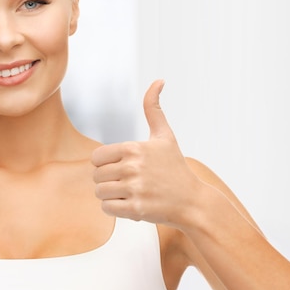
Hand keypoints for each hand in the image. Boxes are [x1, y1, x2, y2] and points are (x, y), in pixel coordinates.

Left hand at [92, 80, 201, 226]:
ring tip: (130, 193)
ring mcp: (134, 189)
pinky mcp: (136, 209)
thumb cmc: (175, 167)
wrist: (194, 202)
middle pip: (96, 175)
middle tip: (127, 183)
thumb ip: (154, 109)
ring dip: (111, 195)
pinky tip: (131, 204)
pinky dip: (114, 208)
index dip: (106, 164)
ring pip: (99, 192)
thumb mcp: (165, 136)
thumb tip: (158, 80)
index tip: (122, 167)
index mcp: (132, 148)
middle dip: (108, 181)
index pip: (96, 157)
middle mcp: (132, 167)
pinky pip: (106, 208)